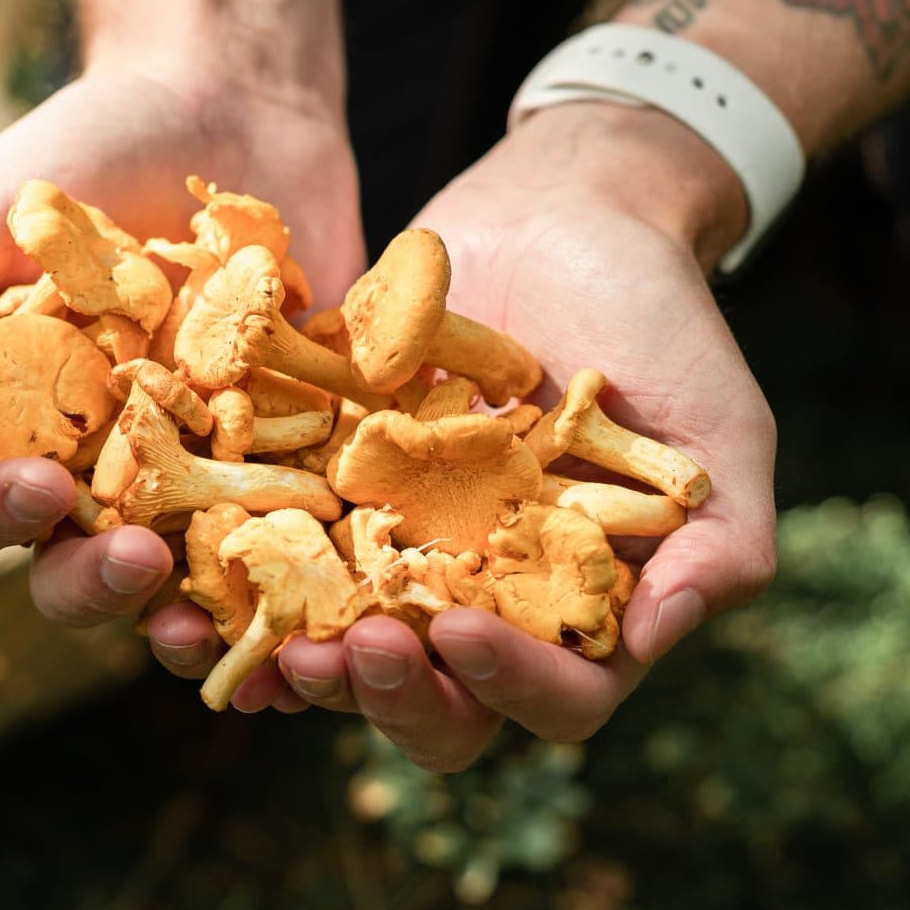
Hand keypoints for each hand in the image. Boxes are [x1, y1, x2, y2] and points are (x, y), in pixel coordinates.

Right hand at [0, 50, 362, 652]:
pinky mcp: (295, 455)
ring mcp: (197, 468)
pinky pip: (291, 540)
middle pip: (71, 567)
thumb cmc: (81, 150)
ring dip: (188, 620)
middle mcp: (97, 467)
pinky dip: (296, 584)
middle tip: (134, 561)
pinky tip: (316, 608)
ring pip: (180, 581)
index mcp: (9, 426)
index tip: (38, 488)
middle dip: (93, 584)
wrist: (228, 94)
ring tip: (208, 624)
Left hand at [140, 102, 779, 764]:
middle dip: (382, 692)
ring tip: (256, 639)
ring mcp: (398, 549)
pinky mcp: (326, 486)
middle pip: (432, 700)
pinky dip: (231, 573)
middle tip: (336, 653)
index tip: (458, 636)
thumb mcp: (723, 431)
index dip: (506, 686)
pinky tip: (186, 571)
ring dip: (292, 659)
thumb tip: (653, 640)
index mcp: (576, 613)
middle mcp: (482, 602)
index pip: (552, 698)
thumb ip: (718, 545)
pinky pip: (269, 551)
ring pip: (337, 643)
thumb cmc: (664, 323)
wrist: (572, 209)